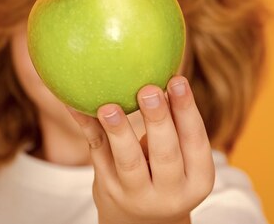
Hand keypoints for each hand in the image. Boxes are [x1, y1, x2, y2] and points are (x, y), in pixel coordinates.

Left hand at [67, 76, 214, 223]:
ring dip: (119, 132)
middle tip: (149, 90)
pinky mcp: (108, 188)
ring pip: (128, 162)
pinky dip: (87, 128)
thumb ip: (175, 124)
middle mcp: (170, 192)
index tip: (177, 80)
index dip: (187, 111)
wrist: (140, 220)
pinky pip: (97, 154)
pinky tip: (75, 104)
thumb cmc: (165, 172)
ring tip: (110, 107)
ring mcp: (136, 194)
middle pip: (164, 155)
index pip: (195, 143)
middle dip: (158, 121)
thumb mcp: (182, 158)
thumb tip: (162, 65)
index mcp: (197, 180)